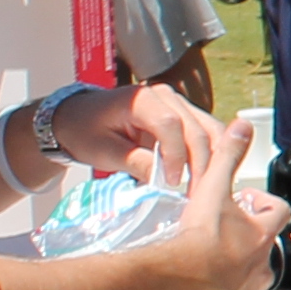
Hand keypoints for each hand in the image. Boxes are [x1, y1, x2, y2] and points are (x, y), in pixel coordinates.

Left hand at [61, 81, 229, 191]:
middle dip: (199, 163)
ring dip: (210, 159)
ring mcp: (177, 103)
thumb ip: (135, 162)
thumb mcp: (104, 151)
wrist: (80, 118)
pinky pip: (205, 132)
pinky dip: (208, 154)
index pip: (170, 124)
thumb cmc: (87, 132)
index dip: (176, 155)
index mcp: (140, 99)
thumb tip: (164, 182)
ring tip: (203, 187)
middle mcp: (165, 95)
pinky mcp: (183, 114)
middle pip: (195, 127)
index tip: (172, 182)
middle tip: (194, 194)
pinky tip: (203, 175)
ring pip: (208, 128)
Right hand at [154, 123, 277, 289]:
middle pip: (266, 246)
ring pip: (251, 276)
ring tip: (211, 258)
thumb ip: (227, 156)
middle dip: (249, 237)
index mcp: (262, 233)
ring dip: (237, 266)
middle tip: (224, 230)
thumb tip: (242, 126)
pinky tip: (200, 285)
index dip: (263, 202)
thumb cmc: (199, 236)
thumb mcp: (213, 188)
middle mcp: (261, 263)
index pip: (279, 211)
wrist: (178, 281)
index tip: (244, 199)